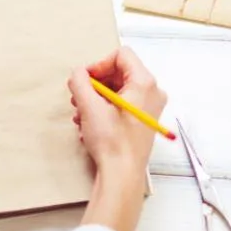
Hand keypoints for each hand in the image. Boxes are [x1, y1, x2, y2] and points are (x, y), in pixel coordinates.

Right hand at [67, 46, 166, 230]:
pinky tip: (89, 124)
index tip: (85, 80)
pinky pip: (122, 104)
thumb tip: (77, 73)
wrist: (122, 174)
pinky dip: (104, 109)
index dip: (99, 64)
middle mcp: (152, 92)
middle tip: (79, 96)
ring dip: (96, 98)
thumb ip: (80, 82)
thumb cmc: (113, 143)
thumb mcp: (90, 106)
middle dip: (96, 83)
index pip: (121, 56)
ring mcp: (149, 108)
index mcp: (144, 83)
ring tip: (81, 113)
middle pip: (120, 72)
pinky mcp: (143, 121)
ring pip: (119, 90)